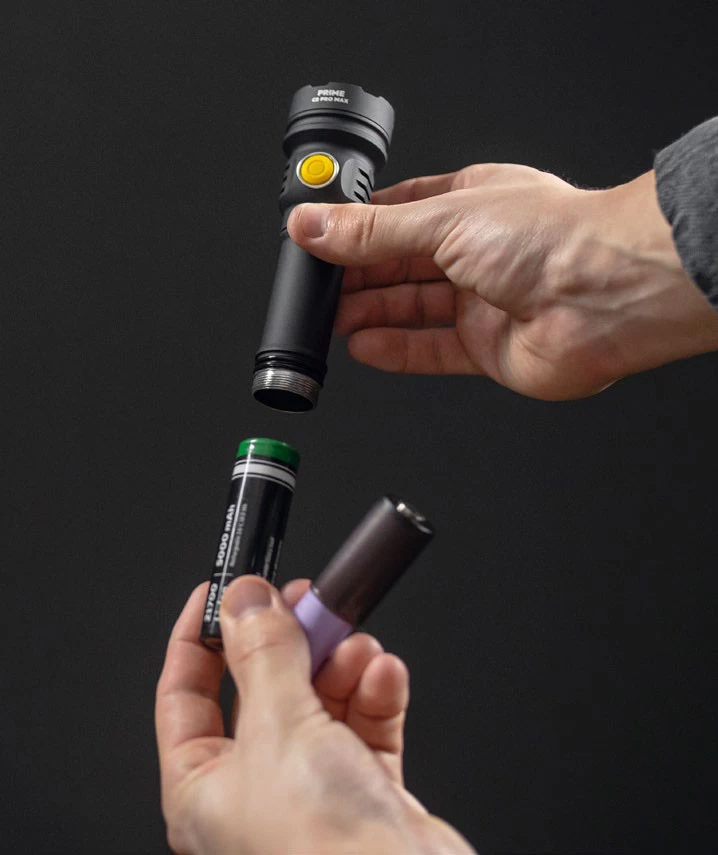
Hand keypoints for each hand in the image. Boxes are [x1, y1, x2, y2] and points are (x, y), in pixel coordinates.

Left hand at [155, 577, 473, 853]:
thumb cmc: (322, 849)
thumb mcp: (279, 726)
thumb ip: (262, 652)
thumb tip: (245, 599)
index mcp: (203, 787)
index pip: (184, 693)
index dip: (200, 635)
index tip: (222, 591)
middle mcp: (255, 789)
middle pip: (263, 687)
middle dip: (289, 642)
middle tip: (305, 602)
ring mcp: (313, 788)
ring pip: (319, 699)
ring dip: (341, 664)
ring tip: (356, 646)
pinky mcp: (365, 789)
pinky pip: (364, 723)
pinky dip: (375, 692)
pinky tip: (383, 676)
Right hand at [288, 165, 717, 398]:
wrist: (604, 296)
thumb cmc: (552, 239)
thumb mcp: (442, 220)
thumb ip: (372, 232)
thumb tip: (313, 225)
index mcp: (471, 203)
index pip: (400, 215)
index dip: (359, 229)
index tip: (319, 239)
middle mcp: (477, 252)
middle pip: (402, 266)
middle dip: (359, 277)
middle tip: (319, 289)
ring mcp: (483, 301)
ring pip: (412, 309)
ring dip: (371, 314)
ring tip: (332, 321)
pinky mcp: (486, 347)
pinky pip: (430, 350)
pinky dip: (396, 350)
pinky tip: (365, 348)